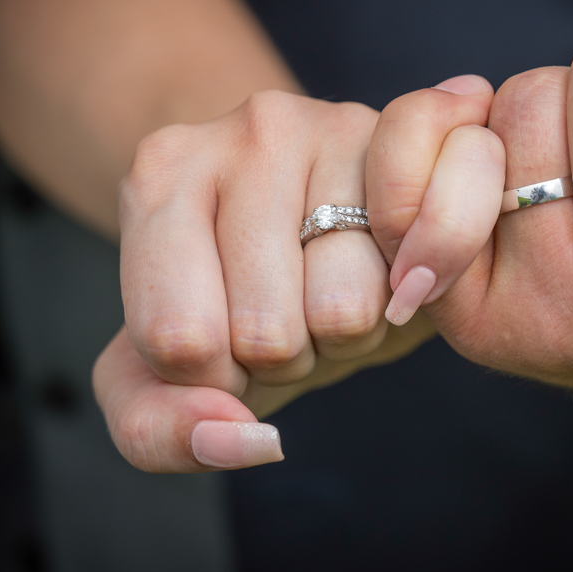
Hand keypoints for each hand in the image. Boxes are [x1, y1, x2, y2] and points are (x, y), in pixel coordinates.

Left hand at [93, 92, 435, 472]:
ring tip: (330, 287)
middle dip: (282, 355)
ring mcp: (337, 127)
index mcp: (161, 177)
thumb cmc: (227, 297)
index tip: (220, 339)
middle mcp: (248, 129)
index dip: (211, 378)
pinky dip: (397, 303)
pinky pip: (409, 281)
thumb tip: (250, 444)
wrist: (308, 225)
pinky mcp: (414, 151)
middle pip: (264, 332)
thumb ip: (157, 430)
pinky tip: (381, 267)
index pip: (179, 339)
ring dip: (343, 335)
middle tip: (284, 309)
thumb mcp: (157, 375)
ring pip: (342, 312)